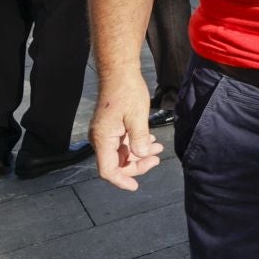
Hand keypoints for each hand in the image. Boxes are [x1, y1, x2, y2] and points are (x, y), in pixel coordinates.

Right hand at [91, 67, 162, 190]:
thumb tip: (141, 156)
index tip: (135, 186)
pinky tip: (150, 139)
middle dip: (137, 165)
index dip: (121, 180)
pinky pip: (123, 144)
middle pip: (116, 164)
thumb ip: (139, 138)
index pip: (108, 170)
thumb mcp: (137, 116)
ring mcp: (105, 133)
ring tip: (157, 147)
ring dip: (139, 154)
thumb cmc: (127, 91)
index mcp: (102, 138)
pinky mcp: (112, 128)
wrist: (119, 72)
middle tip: (156, 158)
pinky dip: (136, 145)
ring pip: (122, 154)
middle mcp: (100, 138)